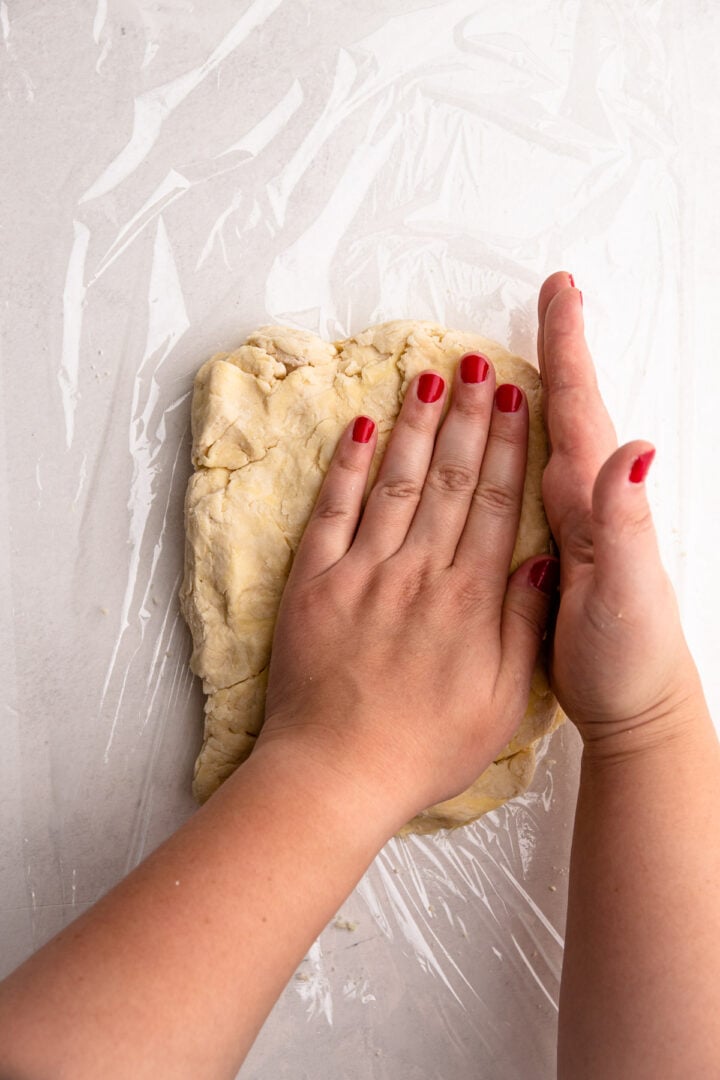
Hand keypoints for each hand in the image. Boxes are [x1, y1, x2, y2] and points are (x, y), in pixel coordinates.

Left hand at [258, 360, 557, 821]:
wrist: (336, 773)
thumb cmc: (422, 748)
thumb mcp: (501, 703)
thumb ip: (522, 629)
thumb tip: (538, 563)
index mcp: (470, 600)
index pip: (495, 505)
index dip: (508, 448)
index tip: (516, 402)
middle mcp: (419, 572)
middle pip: (451, 479)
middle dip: (469, 417)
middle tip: (478, 365)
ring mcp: (363, 572)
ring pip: (397, 482)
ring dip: (416, 426)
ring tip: (430, 377)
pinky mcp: (314, 582)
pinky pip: (332, 511)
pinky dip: (347, 467)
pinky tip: (362, 427)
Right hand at [538, 273, 703, 753]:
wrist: (632, 704)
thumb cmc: (630, 652)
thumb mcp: (629, 585)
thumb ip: (627, 518)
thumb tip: (638, 446)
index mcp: (592, 497)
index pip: (578, 405)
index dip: (568, 346)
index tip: (562, 291)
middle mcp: (584, 498)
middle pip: (566, 406)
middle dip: (557, 347)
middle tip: (550, 296)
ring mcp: (570, 521)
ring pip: (544, 437)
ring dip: (535, 387)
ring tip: (518, 350)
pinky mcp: (551, 547)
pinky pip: (526, 478)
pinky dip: (518, 444)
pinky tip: (506, 439)